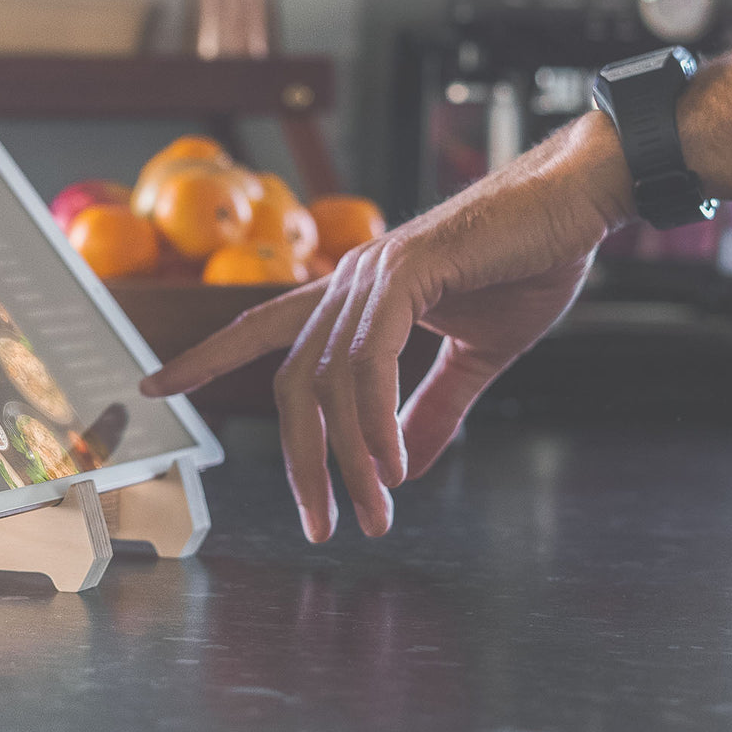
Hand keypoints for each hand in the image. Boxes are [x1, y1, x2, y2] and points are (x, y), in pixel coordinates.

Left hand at [141, 113, 631, 541]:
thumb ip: (432, 407)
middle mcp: (348, 284)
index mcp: (355, 297)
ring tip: (371, 514)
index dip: (206, 357)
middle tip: (319, 525)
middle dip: (298, 460)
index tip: (155, 387)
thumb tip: (401, 465)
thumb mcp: (473, 356)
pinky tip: (390, 466)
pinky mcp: (407, 271)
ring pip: (329, 380)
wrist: (575, 206)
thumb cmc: (525, 266)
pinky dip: (374, 418)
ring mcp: (372, 275)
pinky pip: (370, 359)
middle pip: (291, 381)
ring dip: (347, 459)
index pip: (261, 329)